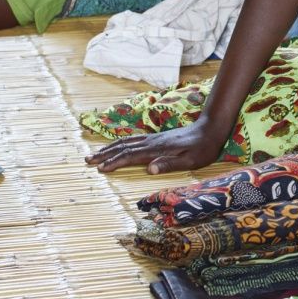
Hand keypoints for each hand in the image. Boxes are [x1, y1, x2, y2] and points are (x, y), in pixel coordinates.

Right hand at [85, 121, 223, 173]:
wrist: (211, 129)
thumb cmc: (202, 148)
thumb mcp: (190, 161)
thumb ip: (169, 164)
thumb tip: (149, 169)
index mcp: (157, 149)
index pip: (131, 156)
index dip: (114, 162)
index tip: (99, 169)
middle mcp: (152, 142)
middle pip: (124, 147)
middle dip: (105, 154)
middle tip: (87, 159)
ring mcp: (154, 138)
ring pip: (127, 142)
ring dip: (110, 148)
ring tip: (96, 153)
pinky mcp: (158, 138)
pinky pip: (134, 140)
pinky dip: (121, 143)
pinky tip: (118, 146)